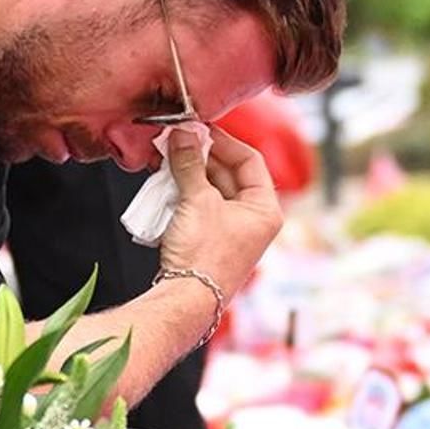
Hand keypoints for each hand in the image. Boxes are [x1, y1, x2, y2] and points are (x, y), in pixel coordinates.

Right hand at [157, 126, 282, 299]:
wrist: (186, 300)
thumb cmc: (203, 256)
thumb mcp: (197, 201)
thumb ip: (189, 163)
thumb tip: (183, 134)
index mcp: (265, 209)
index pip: (250, 160)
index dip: (223, 141)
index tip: (198, 129)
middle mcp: (253, 219)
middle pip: (229, 173)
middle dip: (200, 156)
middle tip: (176, 140)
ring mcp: (232, 230)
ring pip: (210, 189)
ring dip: (188, 173)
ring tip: (166, 158)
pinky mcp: (211, 239)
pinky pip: (199, 205)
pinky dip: (183, 192)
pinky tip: (163, 182)